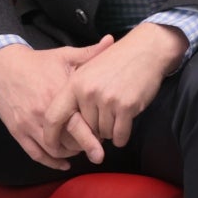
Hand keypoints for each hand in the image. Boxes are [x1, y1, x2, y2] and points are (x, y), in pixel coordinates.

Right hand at [0, 37, 114, 169]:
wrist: (5, 66)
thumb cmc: (39, 62)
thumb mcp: (65, 55)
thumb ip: (90, 53)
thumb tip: (111, 40)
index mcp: (59, 94)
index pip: (82, 123)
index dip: (96, 134)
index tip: (105, 137)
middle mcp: (44, 112)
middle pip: (70, 140)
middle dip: (86, 146)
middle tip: (96, 145)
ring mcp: (30, 124)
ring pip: (54, 150)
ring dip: (70, 153)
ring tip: (80, 149)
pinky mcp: (18, 131)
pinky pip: (36, 154)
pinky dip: (51, 162)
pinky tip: (63, 163)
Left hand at [42, 24, 187, 154]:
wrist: (146, 49)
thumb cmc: (116, 60)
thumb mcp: (88, 69)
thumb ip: (75, 93)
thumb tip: (65, 124)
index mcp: (75, 83)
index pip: (53, 117)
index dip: (51, 137)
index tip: (54, 148)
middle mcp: (88, 92)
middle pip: (84, 129)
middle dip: (94, 129)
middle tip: (105, 115)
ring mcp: (108, 99)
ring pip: (103, 134)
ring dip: (110, 129)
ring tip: (117, 110)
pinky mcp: (126, 107)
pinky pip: (119, 136)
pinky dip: (122, 135)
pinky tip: (126, 119)